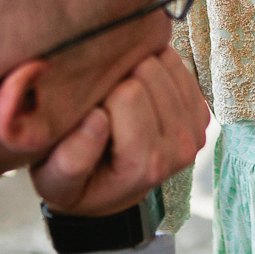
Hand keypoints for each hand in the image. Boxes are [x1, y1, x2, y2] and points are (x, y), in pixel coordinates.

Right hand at [29, 47, 208, 215]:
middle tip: (104, 100)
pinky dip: (154, 64)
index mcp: (146, 164)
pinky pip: (178, 63)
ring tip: (118, 94)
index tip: (90, 110)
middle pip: (149, 72)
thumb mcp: (54, 182)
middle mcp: (179, 148)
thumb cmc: (77, 183)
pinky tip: (137, 87)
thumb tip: (96, 119)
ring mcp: (194, 130)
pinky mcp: (200, 113)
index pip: (128, 94)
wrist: (108, 191)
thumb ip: (70, 160)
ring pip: (165, 62)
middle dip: (121, 78)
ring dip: (137, 69)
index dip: (101, 93)